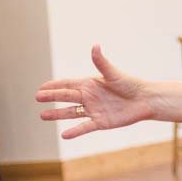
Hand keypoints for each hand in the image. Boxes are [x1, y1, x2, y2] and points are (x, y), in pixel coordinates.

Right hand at [36, 46, 153, 138]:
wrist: (145, 100)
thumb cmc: (130, 84)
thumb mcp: (113, 74)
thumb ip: (102, 62)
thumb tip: (95, 46)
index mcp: (90, 84)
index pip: (68, 84)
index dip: (54, 86)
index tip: (41, 87)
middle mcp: (89, 97)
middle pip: (66, 98)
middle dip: (51, 97)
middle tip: (37, 98)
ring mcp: (93, 110)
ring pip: (71, 113)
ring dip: (57, 114)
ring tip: (42, 116)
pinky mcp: (101, 122)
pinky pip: (84, 127)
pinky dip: (75, 131)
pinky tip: (64, 134)